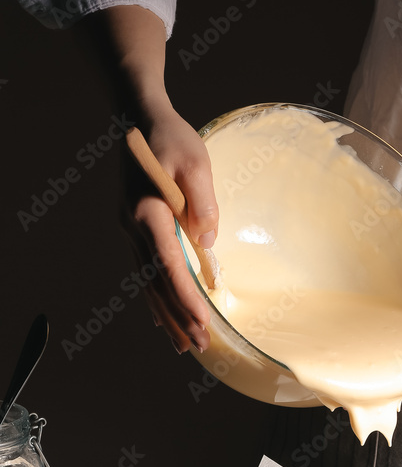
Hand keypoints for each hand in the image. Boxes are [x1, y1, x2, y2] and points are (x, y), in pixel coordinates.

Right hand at [122, 104, 218, 352]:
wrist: (138, 120)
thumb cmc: (171, 138)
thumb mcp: (195, 162)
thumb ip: (202, 201)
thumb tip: (207, 239)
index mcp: (148, 212)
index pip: (168, 263)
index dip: (185, 295)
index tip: (203, 320)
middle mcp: (132, 227)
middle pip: (155, 282)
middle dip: (178, 317)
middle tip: (200, 346)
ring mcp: (129, 231)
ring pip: (147, 283)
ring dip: (166, 316)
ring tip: (185, 346)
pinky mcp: (134, 231)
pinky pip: (143, 273)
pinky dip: (155, 299)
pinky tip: (164, 319)